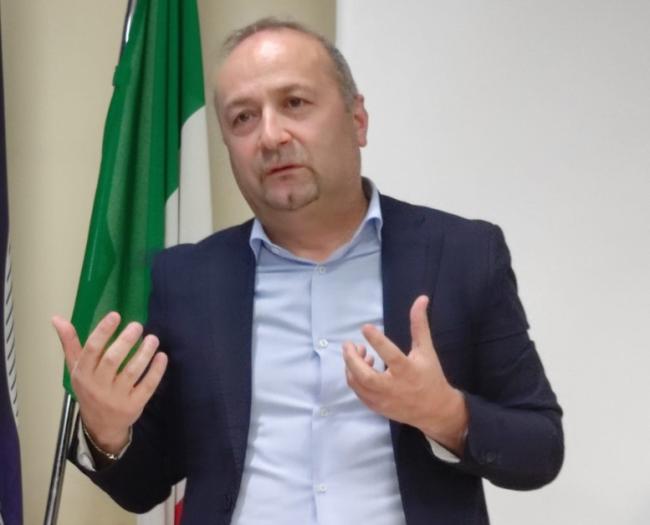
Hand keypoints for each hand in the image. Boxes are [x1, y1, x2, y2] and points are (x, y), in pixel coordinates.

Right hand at [52, 312, 167, 454]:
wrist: (100, 426)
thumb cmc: (89, 389)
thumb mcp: (76, 368)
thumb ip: (70, 343)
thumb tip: (57, 318)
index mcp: (82, 374)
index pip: (92, 350)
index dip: (103, 331)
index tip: (116, 315)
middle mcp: (98, 386)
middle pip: (112, 360)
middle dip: (126, 340)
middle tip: (138, 325)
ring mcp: (116, 397)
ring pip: (132, 372)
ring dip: (144, 353)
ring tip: (152, 339)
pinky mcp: (134, 405)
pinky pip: (147, 386)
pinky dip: (156, 371)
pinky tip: (162, 356)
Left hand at [342, 295, 467, 454]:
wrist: (435, 410)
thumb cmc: (431, 377)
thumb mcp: (426, 350)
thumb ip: (419, 325)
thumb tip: (421, 298)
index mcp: (407, 371)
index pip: (390, 354)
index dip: (377, 340)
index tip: (365, 327)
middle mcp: (393, 387)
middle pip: (365, 375)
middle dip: (352, 359)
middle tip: (349, 344)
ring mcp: (383, 400)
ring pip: (358, 384)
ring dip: (352, 367)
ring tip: (358, 352)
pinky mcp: (377, 407)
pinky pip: (358, 392)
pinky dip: (354, 378)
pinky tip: (360, 367)